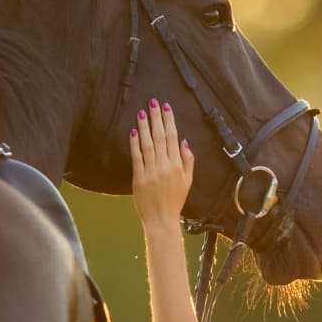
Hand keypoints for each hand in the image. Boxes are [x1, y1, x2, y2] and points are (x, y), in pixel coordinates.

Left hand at [129, 98, 192, 234]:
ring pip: (148, 144)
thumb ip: (188, 161)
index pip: (173, 137)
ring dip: (144, 126)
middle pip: (160, 137)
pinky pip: (136, 157)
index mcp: (178, 165)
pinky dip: (134, 143)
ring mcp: (151, 172)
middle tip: (152, 102)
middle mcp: (165, 166)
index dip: (169, 121)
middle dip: (156, 118)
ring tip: (142, 112)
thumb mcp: (188, 181)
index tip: (166, 107)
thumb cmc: (175, 201)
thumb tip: (184, 141)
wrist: (161, 220)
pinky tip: (133, 131)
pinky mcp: (139, 178)